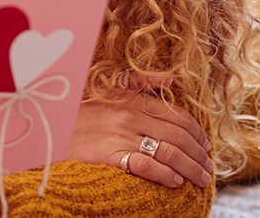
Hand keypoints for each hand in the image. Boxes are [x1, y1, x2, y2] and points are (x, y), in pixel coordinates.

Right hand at [67, 89, 213, 188]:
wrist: (51, 127)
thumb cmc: (82, 113)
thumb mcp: (111, 92)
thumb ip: (142, 82)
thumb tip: (171, 77)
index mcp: (134, 100)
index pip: (177, 116)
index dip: (197, 133)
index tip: (206, 147)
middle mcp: (131, 116)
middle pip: (178, 136)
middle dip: (199, 154)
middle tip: (209, 168)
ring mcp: (121, 136)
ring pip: (168, 152)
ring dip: (190, 167)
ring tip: (200, 179)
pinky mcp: (110, 155)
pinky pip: (145, 166)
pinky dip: (164, 174)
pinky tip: (175, 182)